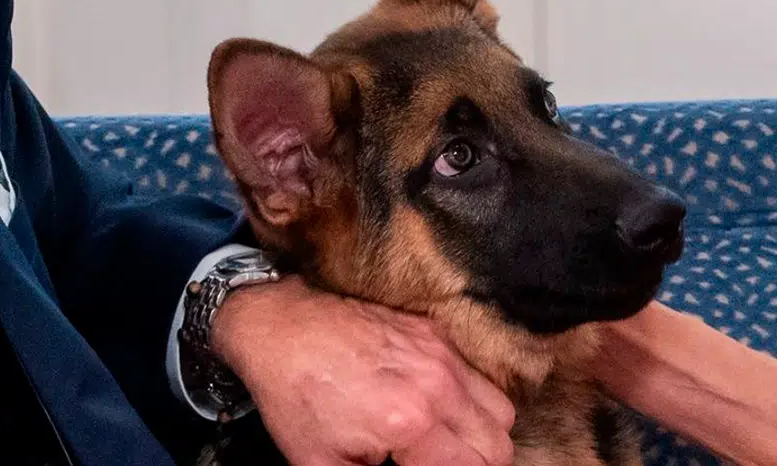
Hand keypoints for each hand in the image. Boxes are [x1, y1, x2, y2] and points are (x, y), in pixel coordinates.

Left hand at [210, 276, 515, 465]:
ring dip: (479, 433)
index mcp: (410, 421)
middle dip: (470, 463)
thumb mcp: (321, 462)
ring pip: (499, 409)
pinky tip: (437, 408)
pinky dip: (470, 398)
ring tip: (441, 442)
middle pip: (496, 444)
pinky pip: (478, 374)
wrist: (278, 324)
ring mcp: (440, 352)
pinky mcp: (434, 332)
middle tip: (434, 464)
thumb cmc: (294, 393)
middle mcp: (437, 383)